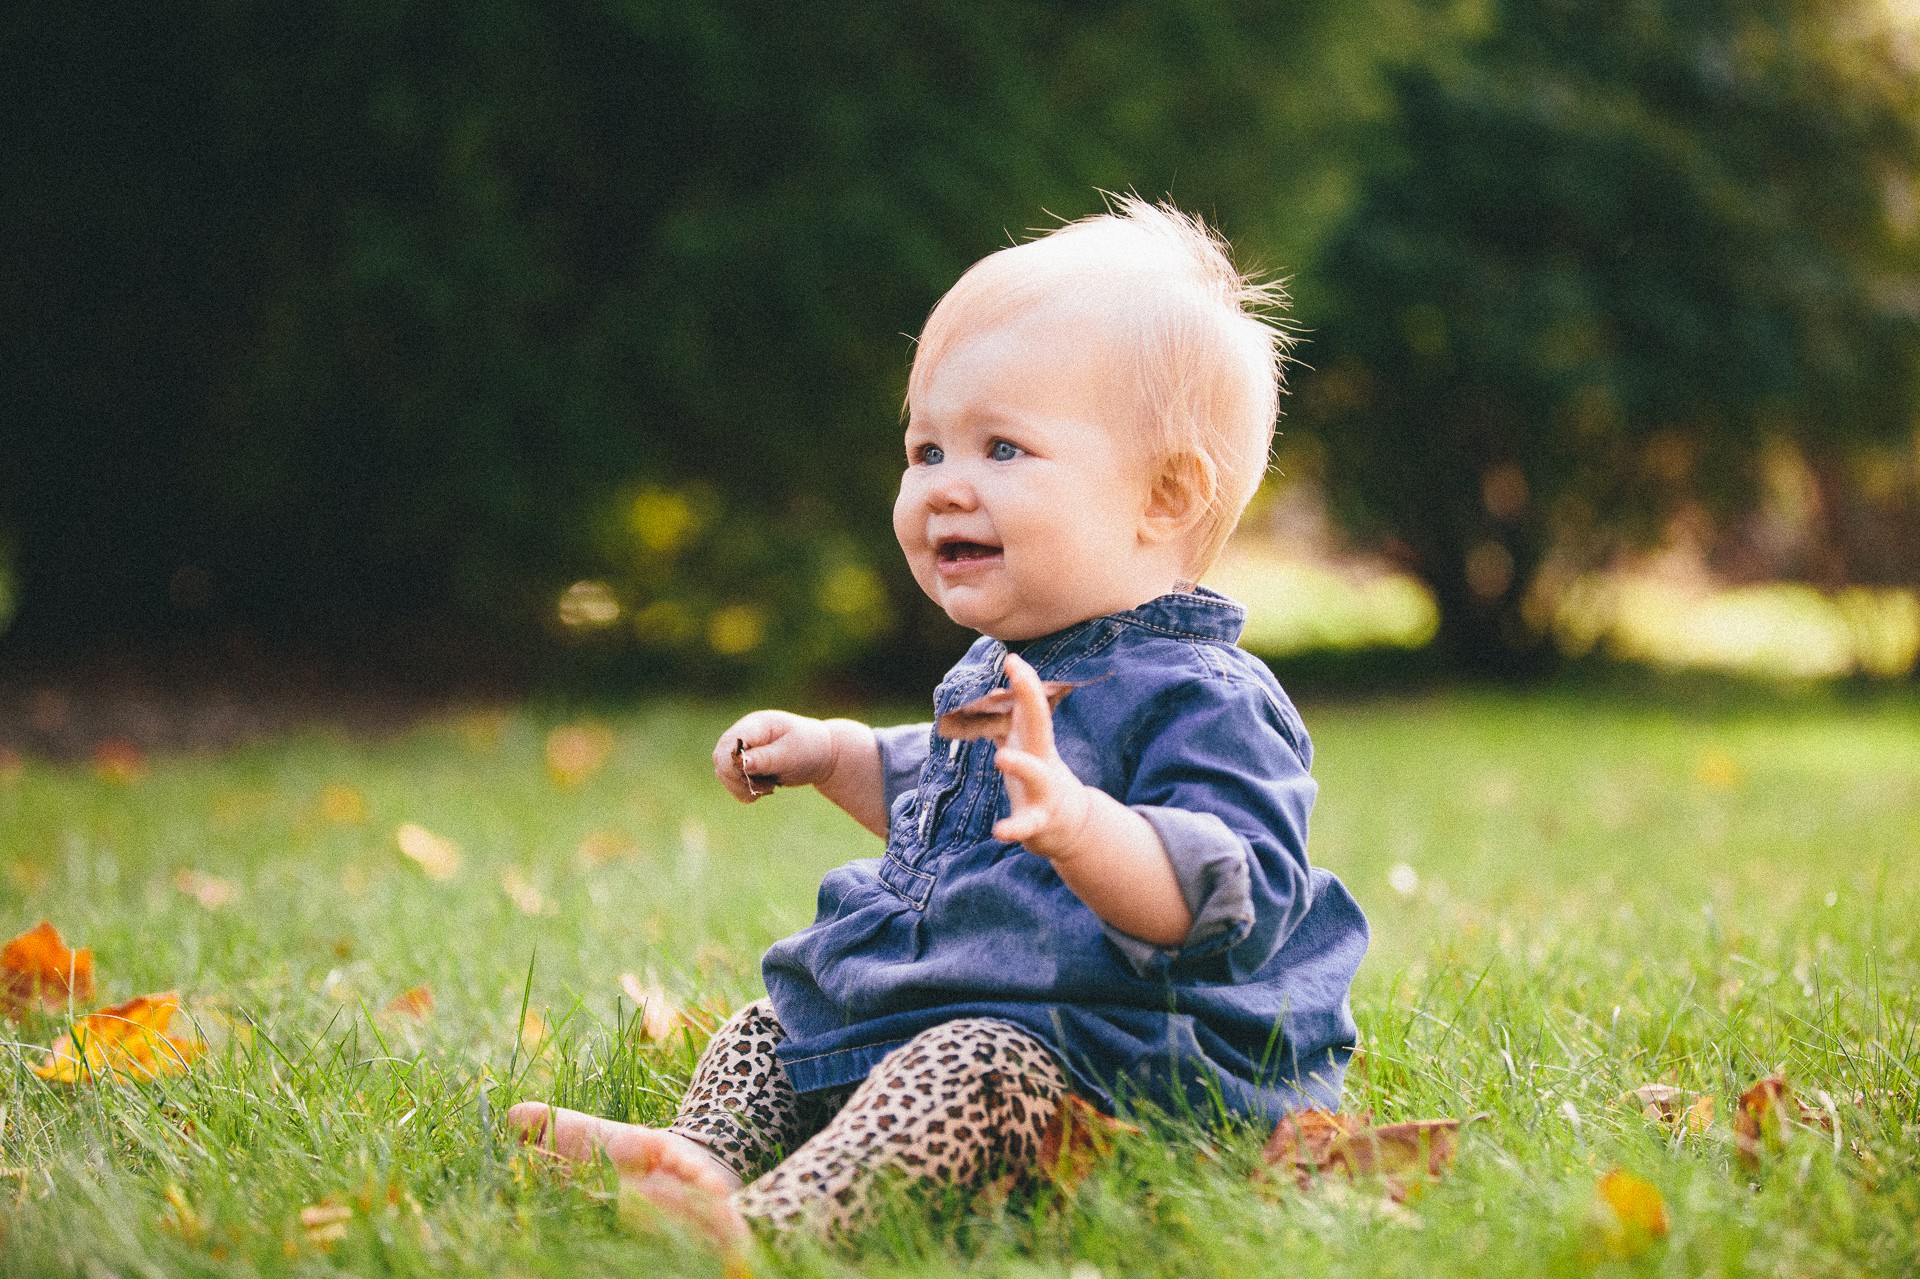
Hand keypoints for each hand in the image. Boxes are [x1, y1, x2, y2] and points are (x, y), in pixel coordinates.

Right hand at [711, 712, 837, 803]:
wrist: (820, 754)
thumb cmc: (809, 748)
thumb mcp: (792, 753)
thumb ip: (766, 758)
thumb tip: (740, 762)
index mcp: (755, 725)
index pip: (729, 743)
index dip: (735, 764)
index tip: (755, 775)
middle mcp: (743, 735)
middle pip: (720, 760)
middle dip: (740, 779)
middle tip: (768, 785)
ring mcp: (740, 750)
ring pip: (723, 774)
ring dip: (744, 787)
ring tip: (770, 786)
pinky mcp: (741, 765)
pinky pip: (731, 783)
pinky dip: (745, 792)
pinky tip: (765, 788)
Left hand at [991, 653, 1093, 857]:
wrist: (1068, 824)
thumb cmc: (1038, 777)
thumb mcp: (1026, 746)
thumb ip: (1008, 720)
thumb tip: (989, 691)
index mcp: (1036, 742)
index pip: (1032, 706)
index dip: (1024, 682)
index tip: (1011, 658)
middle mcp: (1043, 760)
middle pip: (1040, 726)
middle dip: (1031, 699)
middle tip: (1016, 673)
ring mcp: (1043, 790)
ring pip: (1035, 775)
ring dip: (1021, 764)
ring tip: (1001, 757)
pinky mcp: (1038, 820)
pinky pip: (1025, 825)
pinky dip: (1014, 828)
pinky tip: (999, 831)